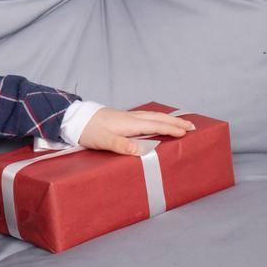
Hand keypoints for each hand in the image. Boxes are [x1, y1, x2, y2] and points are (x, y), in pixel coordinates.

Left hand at [78, 108, 196, 155]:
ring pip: (152, 115)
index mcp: (129, 124)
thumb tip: (140, 151)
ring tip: (179, 123)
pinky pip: (146, 116)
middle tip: (192, 126)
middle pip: (158, 117)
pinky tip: (156, 121)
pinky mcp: (121, 118)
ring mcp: (126, 116)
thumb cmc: (88, 131)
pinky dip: (157, 118)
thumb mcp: (103, 141)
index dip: (171, 129)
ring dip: (167, 118)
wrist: (74, 119)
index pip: (155, 126)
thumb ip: (121, 146)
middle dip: (175, 121)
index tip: (187, 132)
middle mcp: (130, 118)